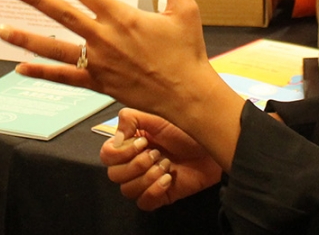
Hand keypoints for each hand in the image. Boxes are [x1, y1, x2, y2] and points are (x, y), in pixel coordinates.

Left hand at [0, 0, 246, 168]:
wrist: (188, 95)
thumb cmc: (187, 51)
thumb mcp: (185, 8)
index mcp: (123, 17)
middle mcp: (105, 39)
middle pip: (62, 15)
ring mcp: (99, 64)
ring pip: (55, 49)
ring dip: (26, 38)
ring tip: (1, 29)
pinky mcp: (98, 85)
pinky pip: (64, 78)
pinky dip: (41, 73)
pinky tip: (19, 67)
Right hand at [101, 109, 220, 210]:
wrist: (211, 146)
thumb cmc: (188, 129)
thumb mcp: (158, 115)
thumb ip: (131, 119)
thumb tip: (115, 138)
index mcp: (131, 142)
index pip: (107, 155)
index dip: (121, 152)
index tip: (143, 142)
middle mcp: (134, 162)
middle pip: (114, 175)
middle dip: (136, 165)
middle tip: (157, 154)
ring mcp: (146, 180)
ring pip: (127, 190)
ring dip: (147, 177)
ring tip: (166, 165)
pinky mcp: (159, 195)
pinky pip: (143, 203)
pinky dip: (154, 191)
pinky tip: (168, 179)